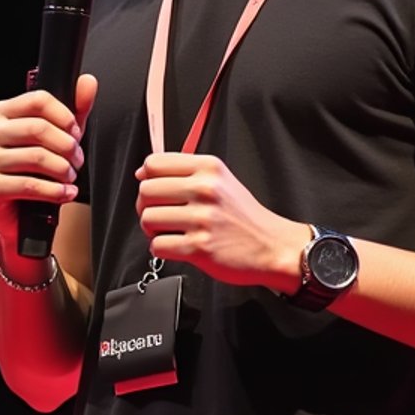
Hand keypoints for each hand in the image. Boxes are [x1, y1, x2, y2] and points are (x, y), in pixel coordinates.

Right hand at [0, 74, 96, 244]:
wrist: (21, 210)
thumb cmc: (38, 169)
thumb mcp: (60, 136)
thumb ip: (75, 109)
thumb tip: (87, 83)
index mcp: (2, 113)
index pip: (37, 100)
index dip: (64, 116)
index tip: (76, 132)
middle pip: (38, 128)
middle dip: (67, 146)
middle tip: (78, 160)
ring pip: (36, 157)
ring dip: (63, 170)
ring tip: (71, 177)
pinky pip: (29, 185)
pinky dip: (54, 191)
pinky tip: (65, 193)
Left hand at [134, 153, 308, 290]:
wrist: (272, 247)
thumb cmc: (243, 216)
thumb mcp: (221, 180)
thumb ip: (185, 172)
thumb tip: (142, 174)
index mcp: (208, 168)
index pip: (154, 164)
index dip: (147, 179)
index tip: (154, 191)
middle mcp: (205, 189)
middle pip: (145, 191)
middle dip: (146, 207)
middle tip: (161, 216)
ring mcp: (202, 219)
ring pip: (147, 219)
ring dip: (153, 230)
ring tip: (170, 232)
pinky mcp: (199, 247)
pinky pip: (157, 246)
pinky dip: (162, 249)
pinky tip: (177, 247)